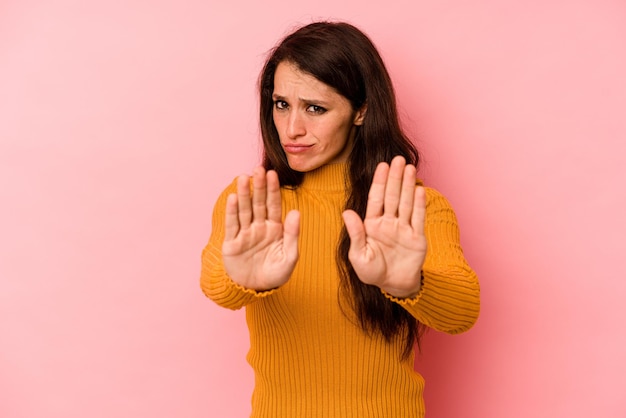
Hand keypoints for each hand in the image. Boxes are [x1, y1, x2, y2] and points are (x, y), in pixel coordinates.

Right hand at [222, 167, 299, 290]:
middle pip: (259, 203)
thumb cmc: (275, 274)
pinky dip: (232, 211)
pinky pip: (233, 224)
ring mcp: (245, 233)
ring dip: (244, 194)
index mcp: (275, 228)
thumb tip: (295, 212)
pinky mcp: (232, 242)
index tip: (273, 174)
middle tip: (258, 169)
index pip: (274, 205)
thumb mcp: (289, 258)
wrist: (255, 289)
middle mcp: (259, 227)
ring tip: (243, 177)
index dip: (273, 190)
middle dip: (258, 186)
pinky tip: (233, 197)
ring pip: (245, 210)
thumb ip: (292, 235)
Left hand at [342, 156, 426, 297]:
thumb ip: (355, 234)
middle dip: (395, 178)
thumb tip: (346, 212)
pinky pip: (418, 218)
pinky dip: (419, 204)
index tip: (382, 166)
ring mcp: (403, 228)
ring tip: (410, 168)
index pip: (376, 199)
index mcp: (372, 224)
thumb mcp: (358, 255)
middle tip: (398, 159)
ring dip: (408, 185)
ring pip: (406, 202)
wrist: (393, 285)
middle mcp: (388, 222)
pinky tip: (420, 190)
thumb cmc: (372, 272)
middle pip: (392, 196)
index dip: (379, 182)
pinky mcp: (417, 237)